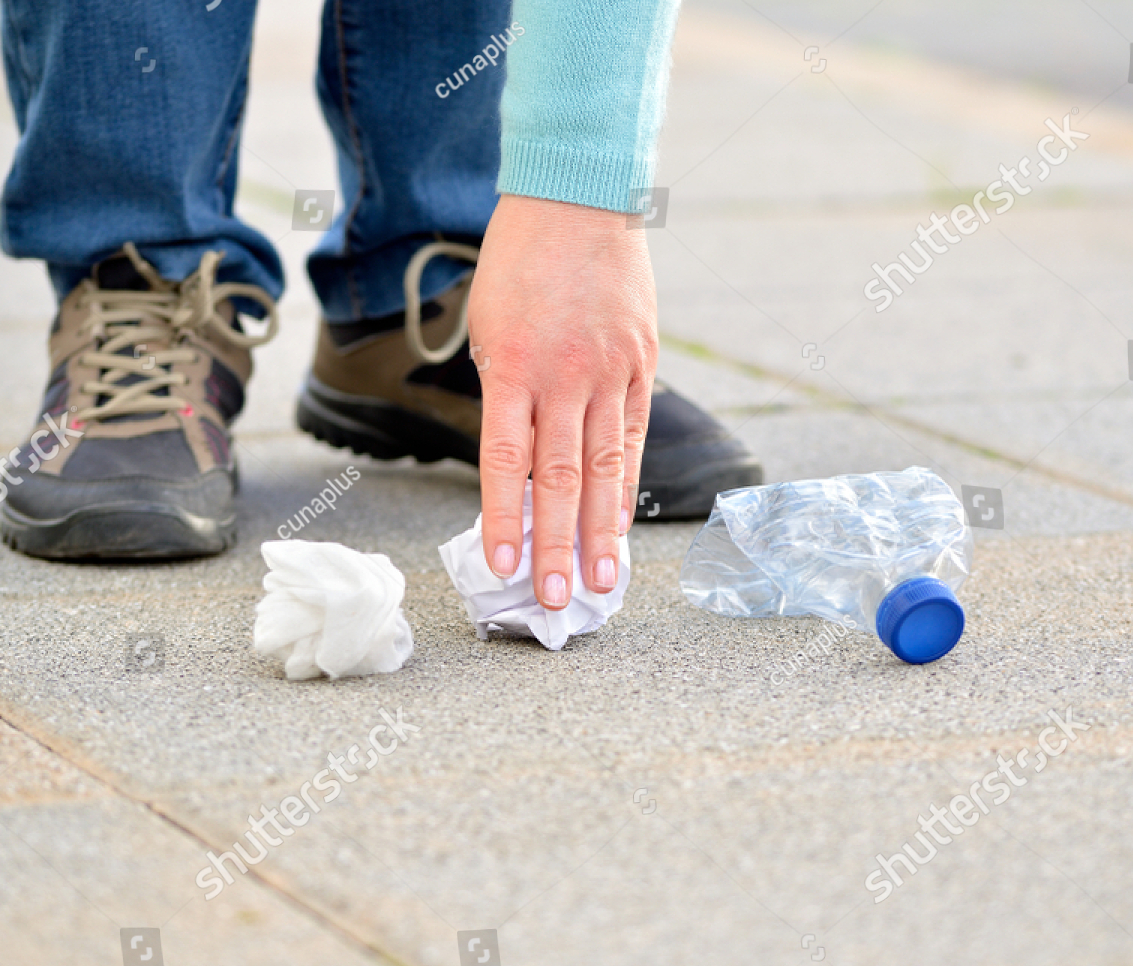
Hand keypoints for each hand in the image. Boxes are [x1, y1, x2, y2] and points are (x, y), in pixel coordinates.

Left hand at [468, 193, 656, 608]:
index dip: (503, 519)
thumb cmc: (521, 264)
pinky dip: (625, 483)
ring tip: (601, 584)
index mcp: (512, 367)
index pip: (506, 462)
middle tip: (554, 601)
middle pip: (558, 479)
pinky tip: (621, 523)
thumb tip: (518, 465)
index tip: (501, 568)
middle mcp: (563, 376)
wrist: (578, 198)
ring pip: (603, 467)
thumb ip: (506, 394)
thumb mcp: (491, 327)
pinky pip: (633, 435)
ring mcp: (608, 371)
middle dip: (554, 546)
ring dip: (599, 532)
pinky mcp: (641, 362)